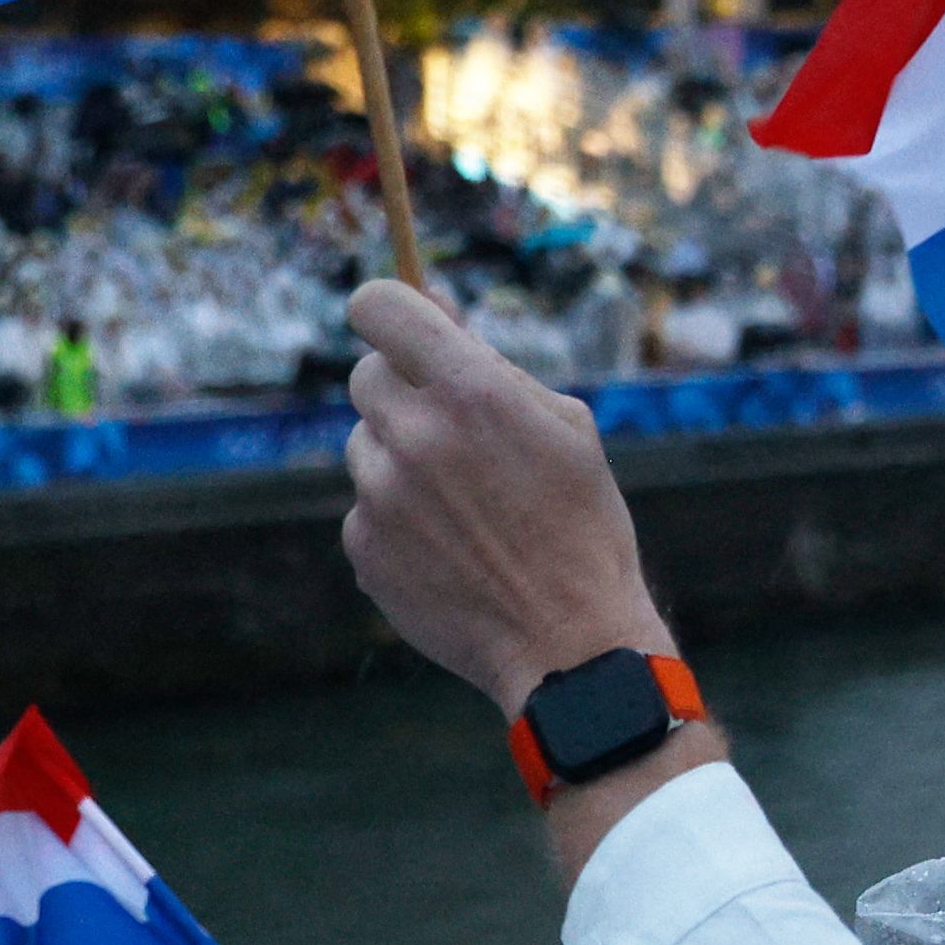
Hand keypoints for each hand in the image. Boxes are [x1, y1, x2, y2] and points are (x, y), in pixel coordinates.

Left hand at [340, 278, 671, 708]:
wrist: (569, 643)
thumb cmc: (581, 524)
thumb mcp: (562, 425)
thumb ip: (489, 362)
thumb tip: (430, 302)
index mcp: (471, 391)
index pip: (378, 308)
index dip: (386, 309)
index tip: (399, 326)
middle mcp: (416, 435)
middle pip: (366, 376)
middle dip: (404, 390)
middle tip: (453, 429)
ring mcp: (381, 495)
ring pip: (365, 444)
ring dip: (400, 457)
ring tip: (463, 504)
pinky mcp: (363, 545)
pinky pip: (365, 505)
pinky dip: (396, 517)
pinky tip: (449, 546)